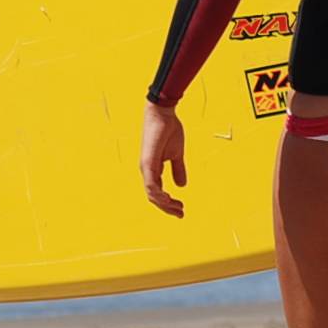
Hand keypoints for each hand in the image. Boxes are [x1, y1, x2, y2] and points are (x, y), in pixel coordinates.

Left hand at [141, 100, 187, 217]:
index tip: (181, 210)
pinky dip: (158, 194)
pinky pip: (151, 183)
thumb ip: (178, 169)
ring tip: (178, 208)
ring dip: (165, 204)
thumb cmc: (168, 131)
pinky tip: (167, 199)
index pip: (157, 193)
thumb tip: (182, 185)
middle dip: (167, 208)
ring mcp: (146, 166)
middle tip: (181, 214)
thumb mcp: (177, 154)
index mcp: (152, 169)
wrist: (163, 114)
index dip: (168, 204)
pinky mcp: (148, 161)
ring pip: (152, 194)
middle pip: (154, 197)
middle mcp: (147, 170)